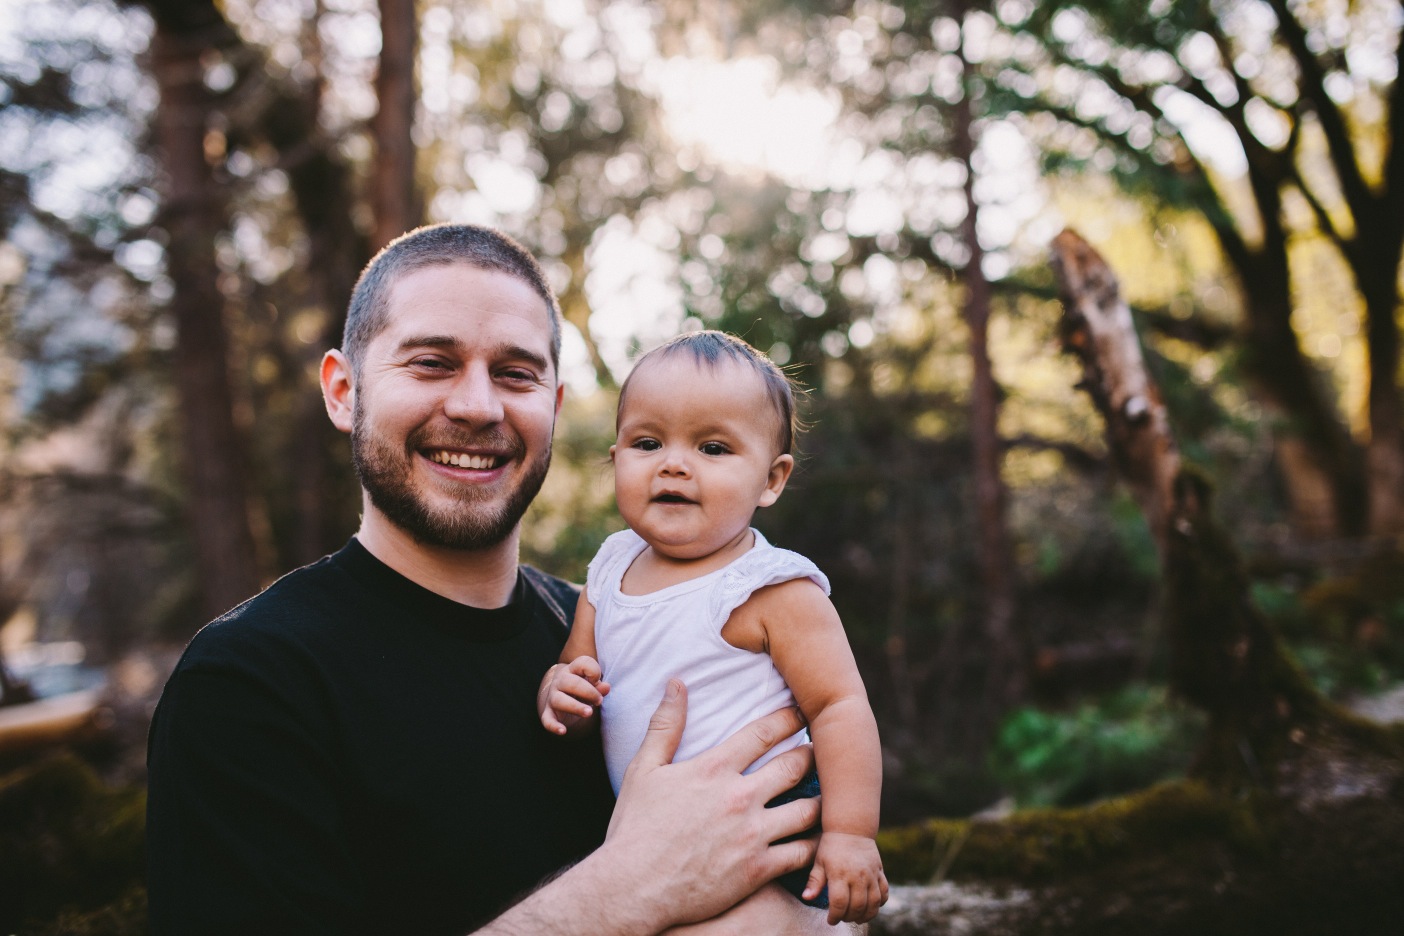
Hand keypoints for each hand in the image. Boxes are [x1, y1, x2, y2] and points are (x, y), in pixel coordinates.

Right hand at [538, 655, 608, 734]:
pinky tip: (563, 731)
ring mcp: (553, 696)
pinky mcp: (549, 712)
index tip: (598, 680)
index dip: (594, 671)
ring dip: (576, 707)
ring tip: (589, 713)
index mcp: (572, 669)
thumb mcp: (592, 685)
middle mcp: (560, 681)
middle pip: (572, 683)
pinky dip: (553, 726)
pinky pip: (547, 719)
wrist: (563, 695)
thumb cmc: (582, 688)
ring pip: (559, 700)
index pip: (582, 663)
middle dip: (589, 692)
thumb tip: (606, 687)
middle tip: (599, 701)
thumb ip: (600, 686)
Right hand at [600, 680, 820, 928]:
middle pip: (795, 766)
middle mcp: (740, 797)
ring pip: (808, 810)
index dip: (789, 718)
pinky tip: (818, 841)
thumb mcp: (643, 769)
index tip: (803, 712)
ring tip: (828, 795)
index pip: (764, 733)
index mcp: (714, 769)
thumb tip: (676, 683)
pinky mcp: (758, 870)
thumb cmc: (635, 828)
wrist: (634, 887)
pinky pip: (802, 853)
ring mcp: (753, 835)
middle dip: (813, 755)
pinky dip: (815, 845)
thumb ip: (665, 725)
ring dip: (821, 800)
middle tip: (823, 751)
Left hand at [805, 831, 888, 924]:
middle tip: (842, 918)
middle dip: (849, 917)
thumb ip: (814, 881)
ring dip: (866, 915)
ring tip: (857, 917)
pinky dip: (879, 903)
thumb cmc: (831, 845)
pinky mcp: (880, 872)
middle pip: (857, 907)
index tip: (830, 920)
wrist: (851, 827)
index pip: (839, 904)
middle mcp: (857, 876)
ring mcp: (871, 874)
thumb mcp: (819, 861)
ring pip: (873, 903)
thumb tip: (806, 897)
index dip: (835, 916)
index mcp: (840, 874)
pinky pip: (884, 892)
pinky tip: (871, 905)